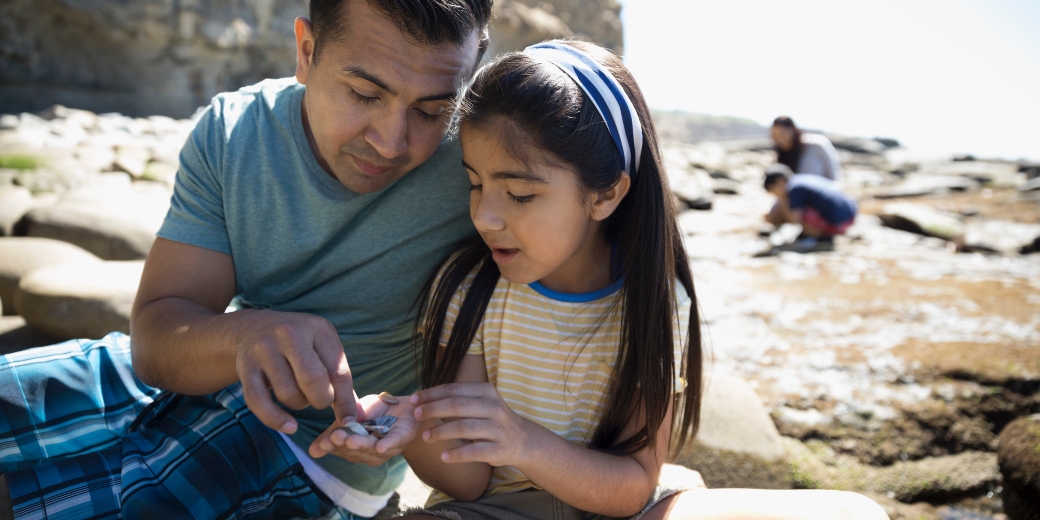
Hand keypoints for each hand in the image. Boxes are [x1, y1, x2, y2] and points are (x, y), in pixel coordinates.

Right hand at [234, 311, 355, 434]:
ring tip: (300, 394)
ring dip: (299, 404)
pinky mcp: (246, 366)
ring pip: (288, 393)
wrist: (253, 328)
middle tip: (320, 400)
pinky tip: (289, 426)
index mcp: (317, 328)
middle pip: (313, 380)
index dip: (345, 401)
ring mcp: (265, 349)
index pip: (338, 371)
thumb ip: (339, 377)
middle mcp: (290, 334)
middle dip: (321, 400)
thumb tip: (354, 416)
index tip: (348, 421)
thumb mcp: (322, 347)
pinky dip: (275, 419)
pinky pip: (259, 401)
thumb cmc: (299, 343)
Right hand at [309, 393, 422, 464]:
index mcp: (358, 449)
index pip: (343, 450)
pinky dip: (387, 445)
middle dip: (345, 444)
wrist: (403, 403)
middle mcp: (372, 453)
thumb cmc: (375, 412)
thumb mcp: (350, 418)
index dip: (333, 447)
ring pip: (373, 448)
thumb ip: (334, 432)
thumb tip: (312, 452)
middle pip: (357, 451)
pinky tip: (379, 446)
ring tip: (350, 440)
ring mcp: (388, 447)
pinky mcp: (404, 437)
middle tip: (334, 437)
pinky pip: (395, 443)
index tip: (323, 443)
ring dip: (362, 445)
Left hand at [411, 382, 531, 466]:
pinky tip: (443, 456)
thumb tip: (424, 399)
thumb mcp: (482, 402)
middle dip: (433, 409)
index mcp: (486, 391)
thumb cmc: (493, 419)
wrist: (523, 440)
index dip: (432, 394)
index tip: (413, 400)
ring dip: (441, 432)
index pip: (454, 389)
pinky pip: (474, 451)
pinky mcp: (498, 449)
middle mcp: (493, 407)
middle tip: (415, 415)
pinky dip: (457, 454)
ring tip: (425, 437)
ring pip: (464, 428)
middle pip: (457, 406)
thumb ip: (459, 399)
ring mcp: (497, 428)